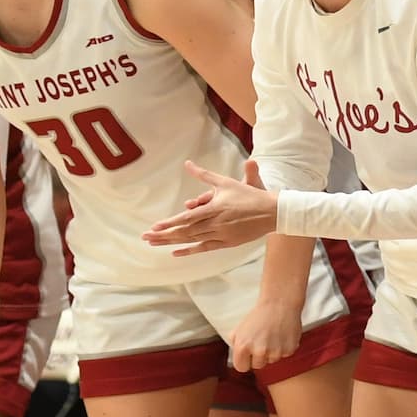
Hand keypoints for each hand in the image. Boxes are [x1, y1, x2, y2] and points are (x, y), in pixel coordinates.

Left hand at [144, 160, 282, 255]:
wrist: (271, 212)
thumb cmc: (249, 194)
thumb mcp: (225, 182)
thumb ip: (204, 174)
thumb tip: (188, 163)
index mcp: (214, 208)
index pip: (187, 218)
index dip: (170, 223)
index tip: (155, 227)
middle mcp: (215, 223)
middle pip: (185, 231)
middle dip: (164, 235)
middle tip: (146, 237)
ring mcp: (221, 235)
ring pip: (192, 240)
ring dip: (172, 242)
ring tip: (155, 244)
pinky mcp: (226, 243)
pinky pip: (204, 248)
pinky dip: (189, 251)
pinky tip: (175, 253)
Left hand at [228, 293, 303, 375]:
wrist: (280, 303)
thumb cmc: (260, 315)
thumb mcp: (240, 328)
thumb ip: (236, 344)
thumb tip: (237, 356)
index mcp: (243, 347)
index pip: (241, 368)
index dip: (245, 361)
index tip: (248, 355)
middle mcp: (259, 352)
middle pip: (257, 365)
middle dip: (259, 357)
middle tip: (262, 341)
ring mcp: (275, 352)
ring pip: (271, 360)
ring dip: (272, 352)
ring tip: (272, 335)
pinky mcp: (289, 350)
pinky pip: (284, 355)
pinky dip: (283, 347)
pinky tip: (281, 335)